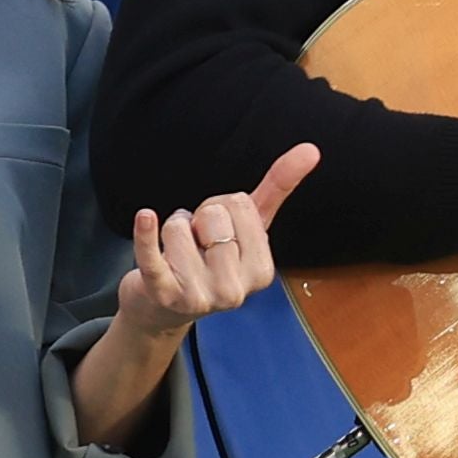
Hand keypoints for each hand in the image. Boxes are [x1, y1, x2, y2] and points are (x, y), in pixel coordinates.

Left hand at [76, 141, 318, 442]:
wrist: (163, 308)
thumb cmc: (210, 259)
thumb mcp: (248, 228)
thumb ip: (278, 187)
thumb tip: (311, 149)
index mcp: (262, 272)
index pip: (240, 205)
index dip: (221, 208)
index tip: (217, 233)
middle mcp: (235, 291)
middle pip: (212, 215)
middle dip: (197, 219)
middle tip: (196, 245)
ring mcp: (198, 296)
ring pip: (178, 227)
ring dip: (170, 231)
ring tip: (175, 255)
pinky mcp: (161, 294)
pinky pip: (152, 256)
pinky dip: (147, 234)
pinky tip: (146, 217)